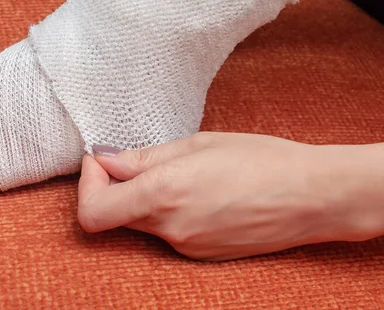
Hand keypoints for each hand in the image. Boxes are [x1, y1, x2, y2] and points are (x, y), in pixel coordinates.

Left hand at [78, 132, 381, 260]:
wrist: (313, 196)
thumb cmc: (261, 159)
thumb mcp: (197, 144)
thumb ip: (143, 157)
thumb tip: (105, 159)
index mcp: (164, 194)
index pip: (92, 211)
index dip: (87, 183)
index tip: (102, 160)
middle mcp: (169, 228)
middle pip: (114, 215)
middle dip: (115, 187)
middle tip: (135, 160)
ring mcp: (186, 247)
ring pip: (142, 223)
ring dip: (144, 199)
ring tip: (180, 173)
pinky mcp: (201, 255)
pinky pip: (169, 233)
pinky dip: (168, 212)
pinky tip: (199, 193)